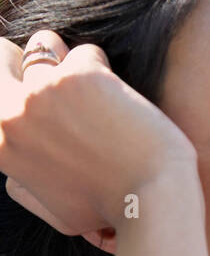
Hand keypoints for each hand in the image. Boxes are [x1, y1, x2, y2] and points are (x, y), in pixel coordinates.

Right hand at [0, 29, 196, 241]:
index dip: (14, 79)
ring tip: (99, 95)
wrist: (148, 203)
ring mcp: (41, 93)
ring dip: (71, 61)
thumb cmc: (109, 211)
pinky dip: (106, 72)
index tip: (35, 84)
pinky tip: (123, 103)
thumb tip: (19, 146)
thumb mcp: (54, 208)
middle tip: (62, 76)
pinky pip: (88, 54)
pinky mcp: (78, 77)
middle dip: (30, 58)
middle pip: (1, 53)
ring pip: (48, 44)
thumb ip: (31, 174)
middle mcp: (10, 116)